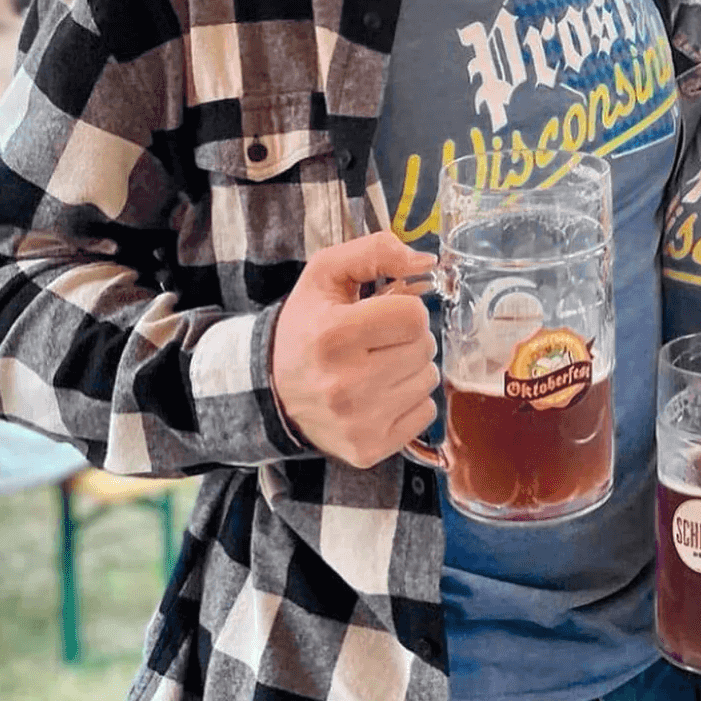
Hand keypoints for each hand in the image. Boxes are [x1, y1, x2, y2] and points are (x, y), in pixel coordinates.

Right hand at [272, 232, 439, 468]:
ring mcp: (357, 422)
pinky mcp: (368, 449)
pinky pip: (426, 413)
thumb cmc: (307, 325)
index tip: (380, 314)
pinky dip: (410, 400)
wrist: (271, 389)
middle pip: (425, 347)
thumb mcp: (327, 273)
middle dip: (408, 337)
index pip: (414, 315)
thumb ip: (376, 251)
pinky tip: (380, 394)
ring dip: (410, 368)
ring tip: (376, 366)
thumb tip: (425, 262)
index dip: (403, 308)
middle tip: (376, 341)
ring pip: (428, 379)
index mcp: (332, 335)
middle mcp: (344, 384)